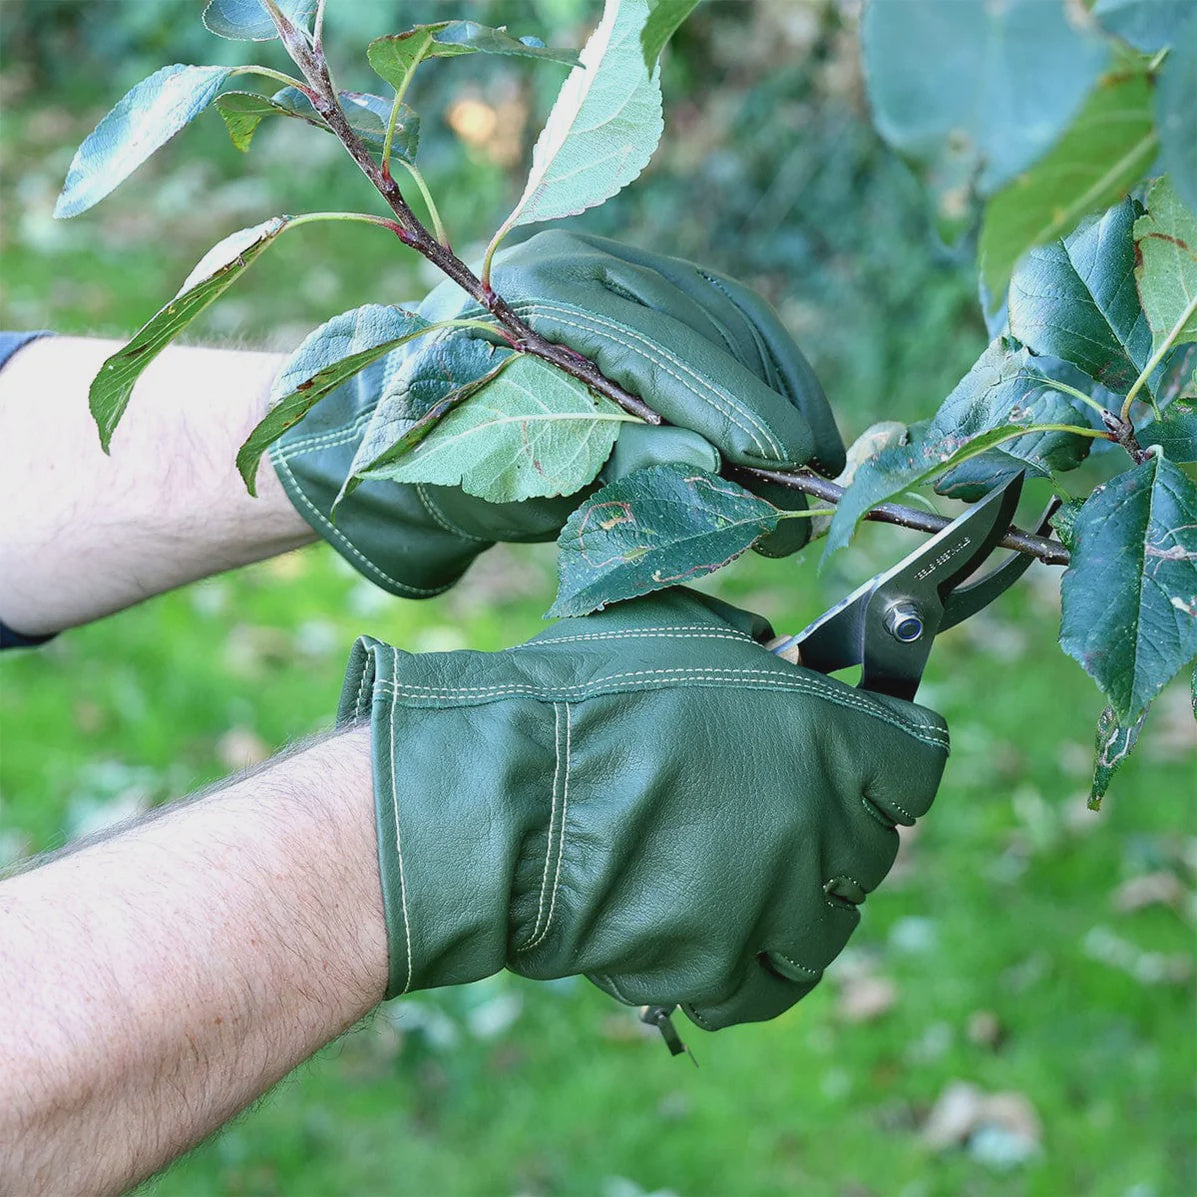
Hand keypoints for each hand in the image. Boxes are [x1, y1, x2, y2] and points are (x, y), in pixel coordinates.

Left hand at [270, 232, 845, 598]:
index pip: (653, 347)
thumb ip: (617, 467)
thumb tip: (719, 468)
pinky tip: (793, 413)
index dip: (732, 408)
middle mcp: (572, 260)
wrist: (405, 424)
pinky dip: (763, 366)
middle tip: (811, 481)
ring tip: (813, 457)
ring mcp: (606, 262)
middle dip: (767, 404)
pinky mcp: (633, 281)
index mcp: (529, 303)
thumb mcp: (524, 481)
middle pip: (701, 321)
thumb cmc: (447, 462)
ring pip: (723, 313)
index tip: (793, 463)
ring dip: (779, 385)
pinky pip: (719, 313)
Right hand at [340, 587, 946, 1029]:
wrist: (504, 796)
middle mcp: (822, 824)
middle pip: (875, 842)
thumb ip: (758, 650)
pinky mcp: (725, 971)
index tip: (867, 755)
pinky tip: (710, 930)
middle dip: (832, 821)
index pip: (918, 759)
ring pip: (831, 920)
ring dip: (796, 898)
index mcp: (827, 734)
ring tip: (729, 870)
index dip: (889, 753)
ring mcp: (779, 906)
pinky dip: (750, 961)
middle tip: (769, 804)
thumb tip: (788, 664)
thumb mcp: (680, 630)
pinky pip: (770, 982)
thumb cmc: (581, 696)